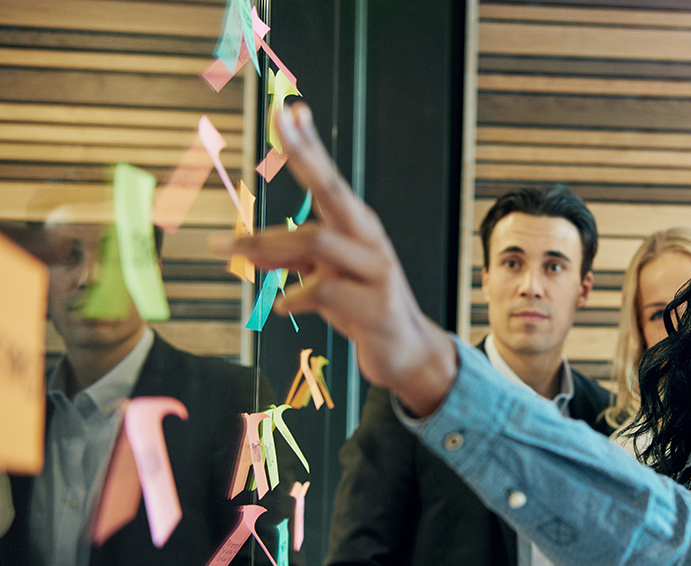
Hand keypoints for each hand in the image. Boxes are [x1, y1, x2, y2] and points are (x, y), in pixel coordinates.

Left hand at [216, 103, 455, 415]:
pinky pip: (323, 290)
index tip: (289, 110)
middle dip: (305, 154)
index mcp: (357, 229)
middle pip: (333, 190)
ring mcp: (376, 271)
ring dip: (267, 244)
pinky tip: (281, 306)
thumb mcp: (323, 278)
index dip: (308, 145)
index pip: (329, 179)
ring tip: (232, 253)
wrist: (408, 352)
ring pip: (316, 241)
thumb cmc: (363, 308)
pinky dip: (295, 296)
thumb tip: (247, 248)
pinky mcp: (374, 306)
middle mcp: (369, 241)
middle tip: (280, 121)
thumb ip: (291, 260)